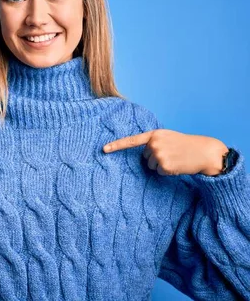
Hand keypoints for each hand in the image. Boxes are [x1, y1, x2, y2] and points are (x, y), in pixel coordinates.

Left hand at [103, 129, 227, 175]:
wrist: (204, 151)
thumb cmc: (186, 144)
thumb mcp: (168, 137)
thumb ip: (154, 142)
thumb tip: (144, 156)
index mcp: (154, 135)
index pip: (131, 141)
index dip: (116, 145)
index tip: (103, 149)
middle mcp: (153, 144)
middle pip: (144, 157)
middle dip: (155, 158)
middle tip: (171, 154)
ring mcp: (158, 155)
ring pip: (150, 166)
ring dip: (161, 165)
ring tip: (175, 159)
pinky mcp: (164, 166)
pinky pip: (159, 172)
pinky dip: (167, 171)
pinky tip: (177, 165)